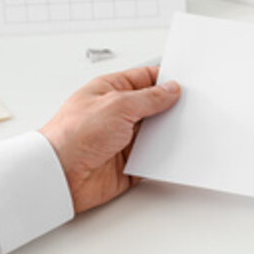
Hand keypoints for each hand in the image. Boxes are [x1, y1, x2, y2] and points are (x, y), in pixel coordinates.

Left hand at [37, 66, 179, 213]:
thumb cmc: (73, 136)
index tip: (188, 82)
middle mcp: (116, 113)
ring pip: (158, 131)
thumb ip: (149, 97)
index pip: (145, 78)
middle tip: (193, 107)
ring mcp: (123, 137)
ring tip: (187, 129)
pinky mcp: (129, 161)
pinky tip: (175, 151)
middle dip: (172, 107)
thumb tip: (171, 89)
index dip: (166, 79)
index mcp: (110, 91)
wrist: (60, 176)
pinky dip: (165, 155)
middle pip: (155, 105)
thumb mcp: (117, 105)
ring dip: (169, 132)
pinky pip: (155, 156)